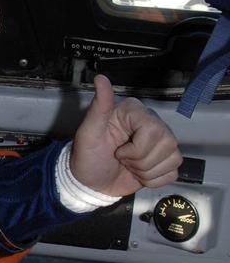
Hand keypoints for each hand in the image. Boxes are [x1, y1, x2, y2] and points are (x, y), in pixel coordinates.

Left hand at [70, 74, 181, 197]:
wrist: (91, 184)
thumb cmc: (87, 157)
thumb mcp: (88, 133)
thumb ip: (98, 106)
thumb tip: (100, 78)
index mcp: (134, 112)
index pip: (153, 129)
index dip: (136, 148)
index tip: (117, 151)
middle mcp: (152, 123)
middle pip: (167, 143)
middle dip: (140, 161)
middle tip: (122, 159)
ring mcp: (161, 143)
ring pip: (173, 158)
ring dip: (147, 171)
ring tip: (130, 166)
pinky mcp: (165, 161)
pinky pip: (174, 172)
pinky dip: (154, 180)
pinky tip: (139, 174)